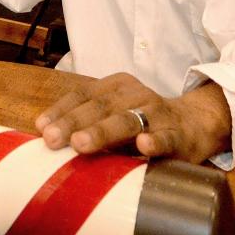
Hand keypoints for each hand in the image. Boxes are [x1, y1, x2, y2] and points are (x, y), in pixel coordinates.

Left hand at [35, 73, 230, 162]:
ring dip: (103, 131)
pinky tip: (143, 147)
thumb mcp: (114, 117)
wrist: (194, 125)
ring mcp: (157, 114)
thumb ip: (86, 125)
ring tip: (81, 144)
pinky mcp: (178, 135)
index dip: (61, 110)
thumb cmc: (142, 123)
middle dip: (74, 123)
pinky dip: (155, 141)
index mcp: (117, 86)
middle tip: (52, 140)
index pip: (84, 95)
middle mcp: (136, 94)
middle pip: (101, 106)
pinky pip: (166, 138)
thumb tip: (46, 141)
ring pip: (129, 120)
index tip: (40, 128)